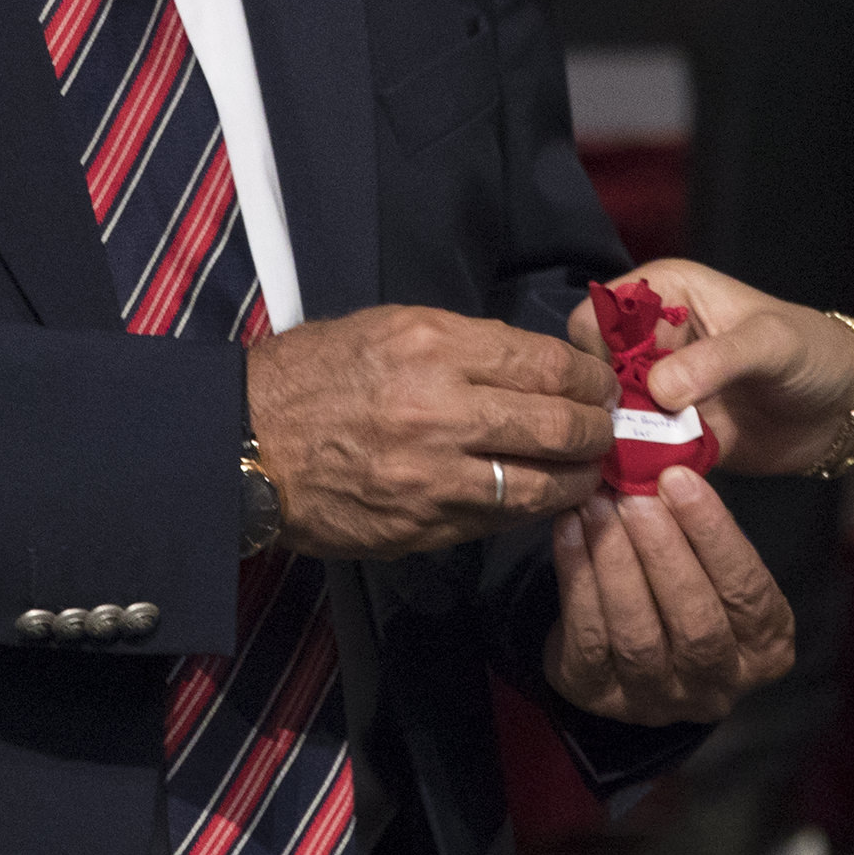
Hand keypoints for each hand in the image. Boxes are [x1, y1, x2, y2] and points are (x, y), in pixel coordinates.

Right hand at [245, 304, 610, 558]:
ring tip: (589, 472)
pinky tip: (543, 499)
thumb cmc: (315, 375)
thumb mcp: (388, 328)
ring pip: (540, 485)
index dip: (588, 377)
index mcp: (434, 346)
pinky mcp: (423, 526)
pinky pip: (498, 521)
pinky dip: (531, 511)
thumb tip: (533, 367)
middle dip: (596, 429)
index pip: (545, 363)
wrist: (246, 443)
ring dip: (577, 479)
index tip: (601, 383)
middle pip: (557, 424)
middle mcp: (441, 409)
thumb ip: (465, 345)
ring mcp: (434, 475)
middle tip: (607, 428)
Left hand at [542, 465, 796, 723]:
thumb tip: (668, 459)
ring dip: (616, 562)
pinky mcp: (599, 696)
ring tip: (599, 504)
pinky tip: (570, 528)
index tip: (679, 478)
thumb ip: (702, 525)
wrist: (627, 645)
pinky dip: (577, 576)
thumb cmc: (684, 583)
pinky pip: (588, 638)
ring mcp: (657, 701)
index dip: (714, 534)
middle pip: (696, 623)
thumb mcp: (712, 562)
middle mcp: (717, 686)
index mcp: (765, 649)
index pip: (748, 592)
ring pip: (639, 635)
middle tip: (635, 495)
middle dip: (664, 552)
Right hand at [566, 257, 853, 476]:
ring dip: (619, 444)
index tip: (622, 389)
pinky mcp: (669, 437)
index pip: (596, 316)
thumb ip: (715, 360)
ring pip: (608, 419)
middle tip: (636, 434)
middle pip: (593, 373)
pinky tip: (656, 478)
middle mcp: (651, 340)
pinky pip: (634, 455)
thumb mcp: (771, 344)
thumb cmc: (816, 354)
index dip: (598, 353)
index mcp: (665, 293)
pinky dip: (638, 470)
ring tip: (649, 459)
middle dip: (606, 407)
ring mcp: (656, 392)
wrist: (847, 410)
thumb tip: (657, 390)